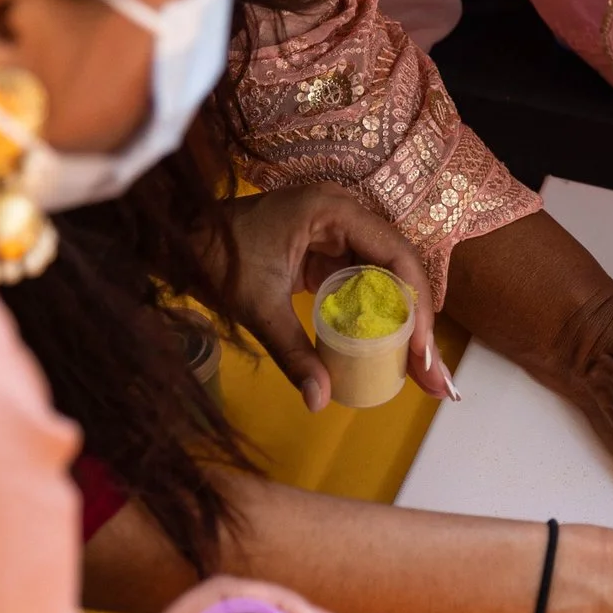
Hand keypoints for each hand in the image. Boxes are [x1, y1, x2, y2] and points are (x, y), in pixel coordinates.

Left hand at [212, 186, 451, 411]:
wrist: (177, 241)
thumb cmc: (214, 258)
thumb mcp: (256, 306)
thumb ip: (292, 352)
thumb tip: (319, 402)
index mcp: (334, 211)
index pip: (396, 256)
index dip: (415, 305)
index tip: (419, 351)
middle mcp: (346, 216)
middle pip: (401, 271)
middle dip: (419, 325)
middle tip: (434, 376)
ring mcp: (339, 235)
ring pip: (388, 282)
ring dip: (405, 327)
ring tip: (423, 373)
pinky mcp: (329, 255)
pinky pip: (365, 287)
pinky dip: (379, 321)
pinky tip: (393, 355)